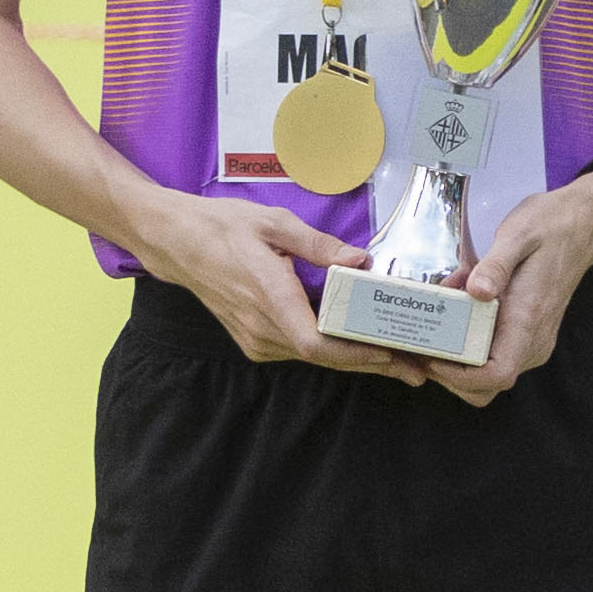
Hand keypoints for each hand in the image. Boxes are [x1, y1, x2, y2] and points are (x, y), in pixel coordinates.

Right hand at [122, 180, 412, 377]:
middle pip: (324, 357)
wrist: (174, 241)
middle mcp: (261, 326)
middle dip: (372, 363)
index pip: (316, 343)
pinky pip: (300, 350)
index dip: (356, 354)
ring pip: (314, 357)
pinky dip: (333, 351)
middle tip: (418, 368)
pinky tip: (362, 346)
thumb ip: (318, 245)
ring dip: (356, 359)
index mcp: (268, 296)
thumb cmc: (222, 227)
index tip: (392, 355)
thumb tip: (359, 260)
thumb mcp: (273, 223)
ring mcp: (255, 338)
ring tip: (401, 359)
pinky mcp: (254, 339)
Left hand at [431, 159, 592, 406]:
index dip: (461, 377)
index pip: (497, 374)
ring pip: (490, 377)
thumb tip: (476, 290)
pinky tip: (454, 318)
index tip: (434, 357)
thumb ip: (496, 265)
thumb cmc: (550, 228)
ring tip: (434, 332)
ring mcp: (533, 341)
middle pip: (489, 386)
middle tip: (420, 348)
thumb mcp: (519, 235)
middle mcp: (534, 340)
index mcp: (529, 319)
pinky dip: (469, 350)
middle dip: (450, 376)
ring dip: (458, 364)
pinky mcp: (528, 335)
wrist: (583, 226)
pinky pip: (496, 359)